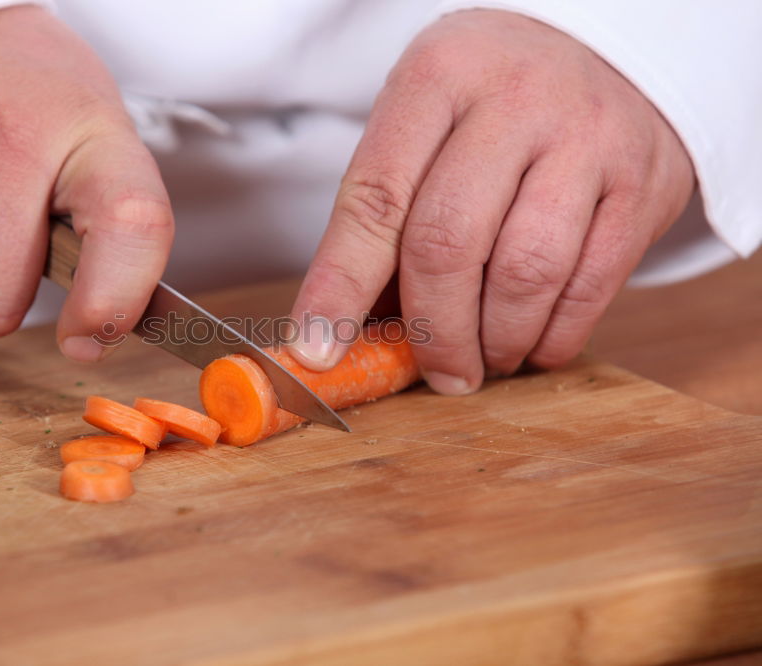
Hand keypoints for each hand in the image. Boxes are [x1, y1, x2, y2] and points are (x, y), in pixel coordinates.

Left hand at [288, 10, 693, 392]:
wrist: (609, 57)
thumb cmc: (491, 108)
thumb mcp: (427, 126)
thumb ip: (391, 218)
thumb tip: (349, 330)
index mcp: (438, 77)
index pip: (376, 198)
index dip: (341, 286)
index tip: (317, 350)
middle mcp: (515, 101)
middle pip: (449, 243)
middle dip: (432, 331)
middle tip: (435, 372)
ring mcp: (588, 139)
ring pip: (526, 272)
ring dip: (495, 342)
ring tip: (484, 359)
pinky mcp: (644, 184)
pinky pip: (591, 287)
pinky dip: (552, 337)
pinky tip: (531, 344)